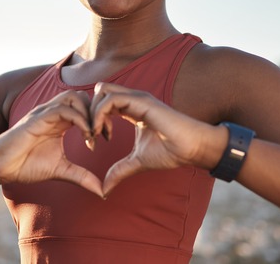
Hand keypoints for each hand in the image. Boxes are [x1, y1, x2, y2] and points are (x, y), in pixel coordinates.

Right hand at [0, 90, 102, 196]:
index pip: (87, 107)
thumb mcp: (61, 170)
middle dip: (99, 112)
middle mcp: (54, 112)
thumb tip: (102, 191)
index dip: (101, 119)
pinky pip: (63, 109)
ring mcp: (45, 113)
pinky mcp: (37, 118)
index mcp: (61, 121)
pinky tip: (85, 136)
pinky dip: (79, 119)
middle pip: (84, 96)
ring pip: (74, 97)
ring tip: (94, 135)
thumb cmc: (26, 165)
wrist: (1, 167)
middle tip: (105, 134)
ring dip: (89, 113)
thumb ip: (81, 176)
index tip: (108, 138)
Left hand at [89, 82, 221, 196]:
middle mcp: (132, 99)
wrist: (191, 149)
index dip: (93, 119)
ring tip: (95, 135)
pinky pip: (111, 99)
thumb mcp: (137, 162)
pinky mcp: (141, 101)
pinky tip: (103, 133)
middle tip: (91, 136)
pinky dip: (100, 115)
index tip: (94, 141)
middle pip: (98, 91)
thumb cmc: (170, 152)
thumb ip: (119, 170)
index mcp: (131, 108)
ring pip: (101, 91)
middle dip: (88, 111)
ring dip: (92, 113)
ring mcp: (137, 97)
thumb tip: (104, 189)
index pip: (103, 102)